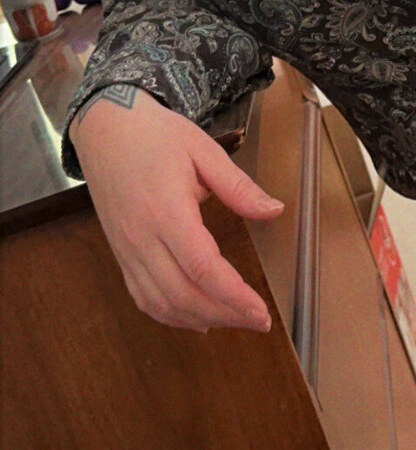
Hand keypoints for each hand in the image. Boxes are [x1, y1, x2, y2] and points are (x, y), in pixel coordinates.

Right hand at [70, 86, 284, 332]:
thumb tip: (275, 211)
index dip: (234, 296)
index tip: (261, 312)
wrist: (105, 128)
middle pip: (182, 294)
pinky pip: (143, 296)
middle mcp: (141, 237)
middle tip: (258, 321)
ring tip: (234, 320)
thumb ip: (239, 186)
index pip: (203, 267)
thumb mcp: (204, 150)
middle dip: (224, 315)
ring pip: (161, 302)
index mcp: (166, 210)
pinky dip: (170, 315)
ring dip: (200, 318)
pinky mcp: (121, 254)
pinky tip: (196, 318)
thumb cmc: (155, 135)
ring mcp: (126, 249)